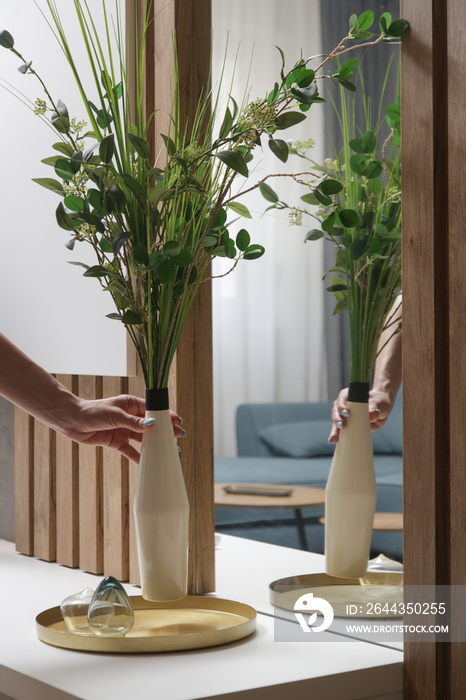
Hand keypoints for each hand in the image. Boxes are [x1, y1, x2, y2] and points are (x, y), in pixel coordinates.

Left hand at [60, 394, 183, 462]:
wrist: (72, 421)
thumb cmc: (92, 411)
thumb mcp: (115, 415)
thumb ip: (134, 422)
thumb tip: (152, 424)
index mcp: (130, 404)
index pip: (152, 409)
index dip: (165, 415)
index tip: (177, 421)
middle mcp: (129, 417)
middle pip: (151, 424)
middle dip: (164, 430)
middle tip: (179, 435)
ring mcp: (123, 429)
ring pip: (143, 438)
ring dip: (154, 443)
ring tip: (168, 449)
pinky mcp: (116, 441)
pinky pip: (130, 450)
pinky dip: (139, 456)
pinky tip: (148, 462)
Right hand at [329, 388, 393, 443]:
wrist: (381, 409)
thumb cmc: (379, 402)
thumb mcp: (379, 403)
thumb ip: (375, 408)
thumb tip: (371, 415)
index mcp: (349, 396)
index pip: (342, 399)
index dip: (342, 405)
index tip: (346, 412)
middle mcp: (343, 405)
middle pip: (336, 411)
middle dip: (337, 419)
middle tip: (342, 425)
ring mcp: (344, 416)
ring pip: (336, 422)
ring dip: (335, 430)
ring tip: (334, 438)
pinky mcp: (347, 426)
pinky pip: (340, 431)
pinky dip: (337, 436)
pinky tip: (333, 440)